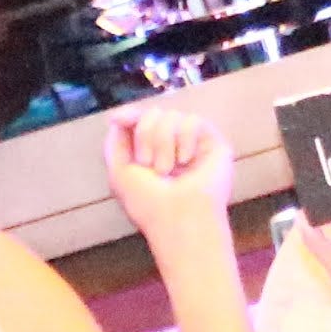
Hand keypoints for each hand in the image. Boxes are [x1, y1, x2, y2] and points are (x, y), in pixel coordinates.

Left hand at [104, 103, 237, 252]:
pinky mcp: (214, 144)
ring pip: (173, 115)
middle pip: (155, 113)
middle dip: (146, 135)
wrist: (177, 218)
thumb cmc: (147, 203)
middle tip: (150, 165)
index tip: (118, 120)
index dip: (132, 116)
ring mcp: (193, 145)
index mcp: (152, 152)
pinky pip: (194, 120)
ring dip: (163, 142)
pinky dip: (185, 139)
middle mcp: (173, 146)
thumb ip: (117, 140)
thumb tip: (119, 115)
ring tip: (168, 169)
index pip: (143, 120)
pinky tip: (186, 161)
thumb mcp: (120, 170)